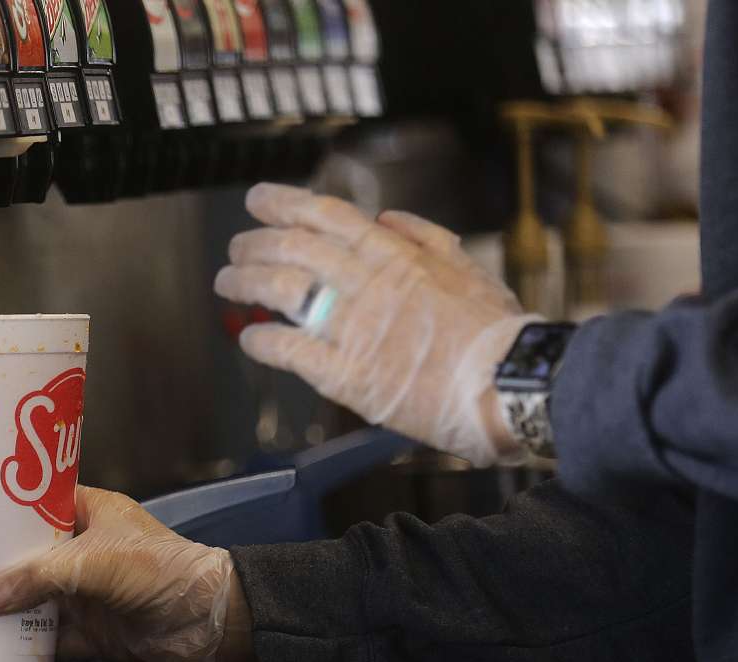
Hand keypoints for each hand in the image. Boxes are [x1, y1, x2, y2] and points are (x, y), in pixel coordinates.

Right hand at [0, 486, 254, 661]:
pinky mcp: (93, 631)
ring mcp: (89, 592)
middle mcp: (88, 550)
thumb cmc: (164, 570)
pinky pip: (50, 638)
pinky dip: (26, 644)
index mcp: (95, 514)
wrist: (206, 624)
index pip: (45, 501)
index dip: (12, 506)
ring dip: (8, 606)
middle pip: (32, 555)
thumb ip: (42, 575)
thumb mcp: (97, 560)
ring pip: (36, 598)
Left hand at [215, 183, 541, 464]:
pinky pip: (289, 348)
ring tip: (227, 283)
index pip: (325, 215)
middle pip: (291, 248)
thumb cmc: (496, 333)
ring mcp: (352, 327)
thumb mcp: (469, 267)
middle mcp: (367, 283)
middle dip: (254, 243)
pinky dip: (262, 340)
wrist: (510, 384)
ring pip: (280, 290)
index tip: (258, 200)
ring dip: (245, 282)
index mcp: (395, 254)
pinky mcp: (346, 373)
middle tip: (236, 247)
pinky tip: (250, 338)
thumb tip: (389, 218)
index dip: (284, 203)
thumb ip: (426, 238)